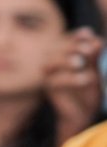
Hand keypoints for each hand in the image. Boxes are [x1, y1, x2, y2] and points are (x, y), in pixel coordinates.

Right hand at [44, 27, 103, 146]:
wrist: (83, 113)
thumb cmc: (88, 90)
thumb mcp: (95, 71)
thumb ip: (94, 58)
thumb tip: (96, 41)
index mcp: (63, 56)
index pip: (66, 40)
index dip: (75, 36)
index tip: (88, 34)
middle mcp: (53, 63)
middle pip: (55, 48)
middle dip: (71, 46)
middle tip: (88, 49)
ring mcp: (49, 76)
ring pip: (50, 63)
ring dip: (65, 60)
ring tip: (81, 63)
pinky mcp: (49, 89)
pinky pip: (54, 81)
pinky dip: (70, 79)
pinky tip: (87, 78)